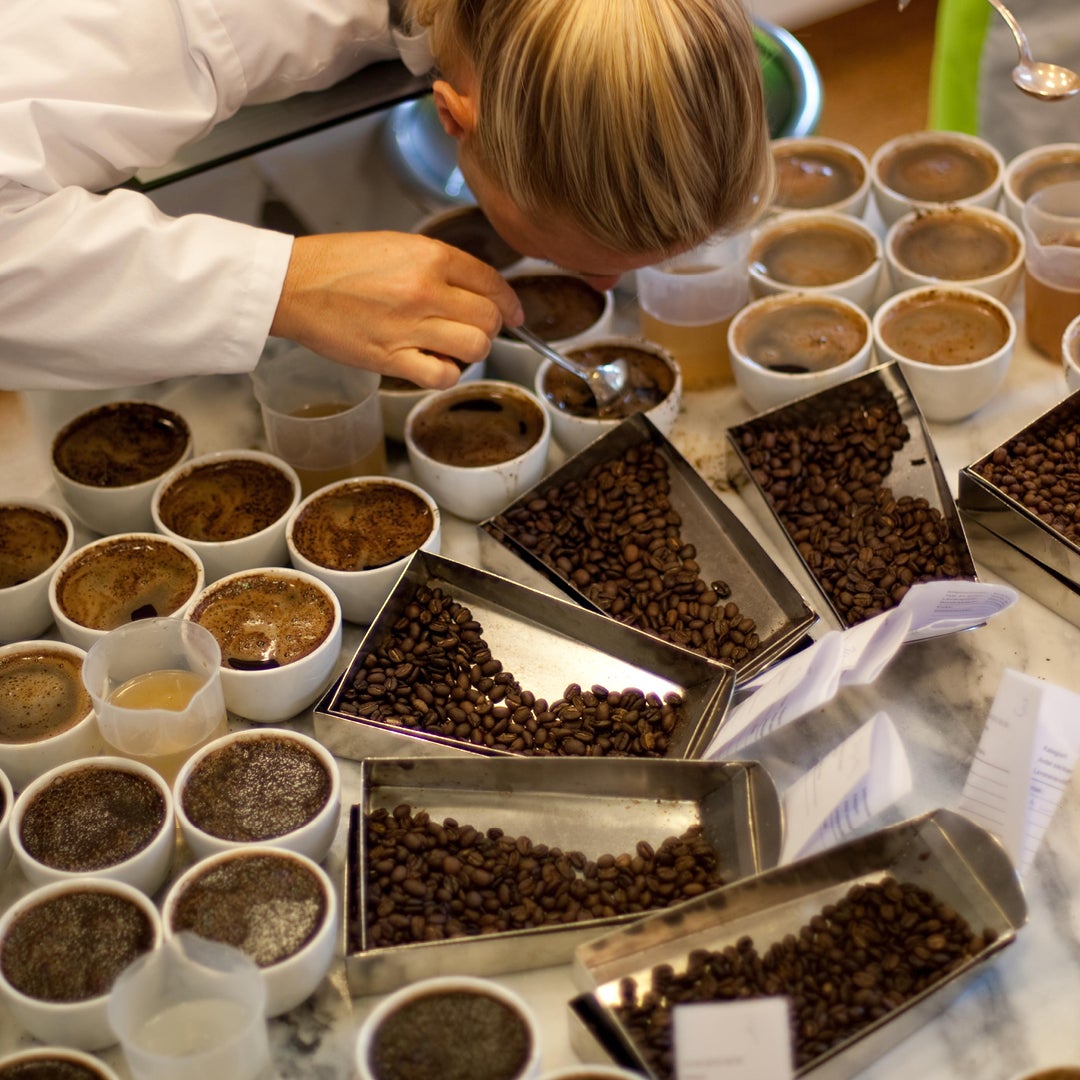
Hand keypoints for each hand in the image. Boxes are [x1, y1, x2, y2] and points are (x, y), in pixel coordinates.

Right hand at [269, 231, 523, 387]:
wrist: (294, 284)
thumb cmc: (339, 264)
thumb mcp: (397, 246)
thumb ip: (438, 266)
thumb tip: (475, 290)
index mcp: (430, 256)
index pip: (491, 282)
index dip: (509, 302)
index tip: (514, 314)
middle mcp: (426, 289)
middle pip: (489, 319)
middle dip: (490, 329)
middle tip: (472, 331)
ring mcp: (410, 326)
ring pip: (475, 348)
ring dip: (470, 352)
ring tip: (451, 348)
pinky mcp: (392, 358)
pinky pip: (443, 375)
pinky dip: (446, 375)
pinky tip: (433, 365)